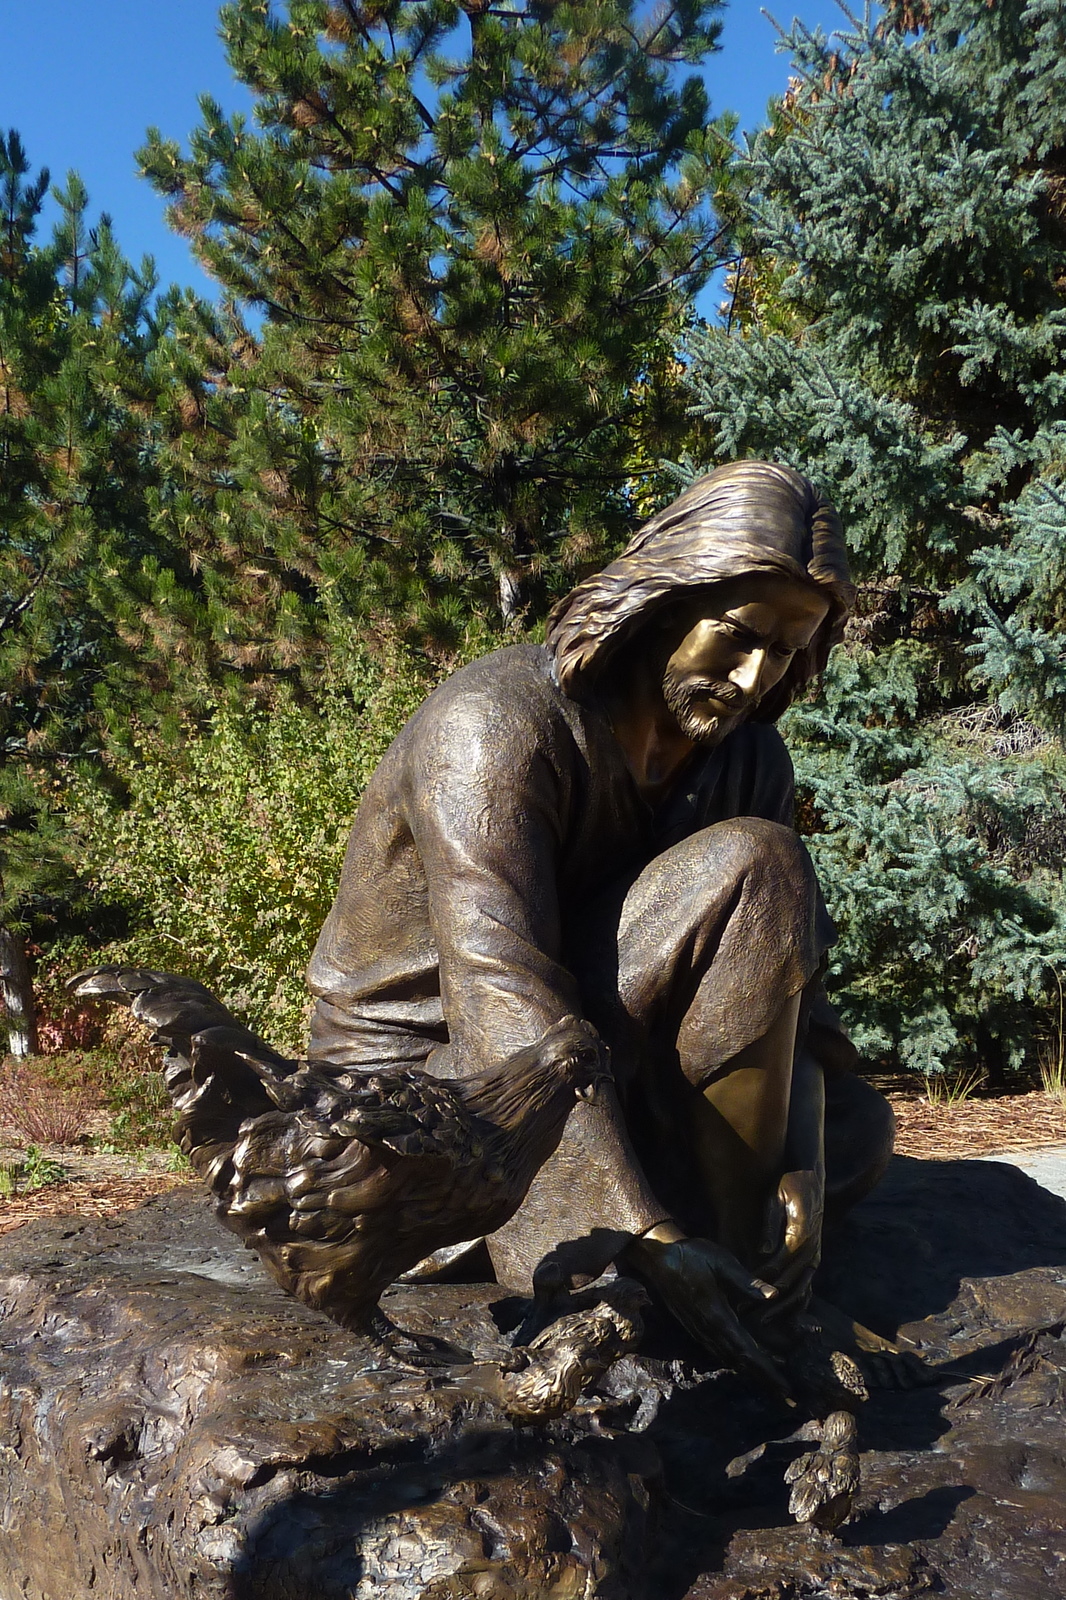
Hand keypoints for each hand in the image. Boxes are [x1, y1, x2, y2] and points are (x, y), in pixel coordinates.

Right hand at [632, 1232, 788, 1395]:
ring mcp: (700, 1330)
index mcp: (717, 1316)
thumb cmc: (692, 1255)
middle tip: (788, 1398)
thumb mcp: (721, 1262)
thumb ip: (746, 1282)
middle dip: (764, 1380)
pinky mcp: (696, 1327)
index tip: (785, 1387)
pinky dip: (738, 1362)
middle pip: (740, 1363)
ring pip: (730, 1359)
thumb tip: (773, 1295)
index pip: (746, 1351)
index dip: (767, 1370)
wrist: (658, 1257)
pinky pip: (720, 1351)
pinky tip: (747, 1363)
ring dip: (752, 1373)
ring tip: (773, 1384)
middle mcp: (708, 1329)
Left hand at [759, 1167, 823, 1320]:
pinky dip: (796, 1303)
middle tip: (747, 1316)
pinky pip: (806, 1286)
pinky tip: (783, 1316)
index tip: (742, 1297)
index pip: (778, 1268)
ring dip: (782, 1309)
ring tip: (762, 1321)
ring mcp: (815, 1256)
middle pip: (790, 1286)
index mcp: (800, 1236)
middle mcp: (811, 1250)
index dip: (760, 1285)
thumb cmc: (788, 1186)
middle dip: (769, 1304)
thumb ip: (770, 1226)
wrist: (809, 1178)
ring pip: (802, 1291)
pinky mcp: (813, 1258)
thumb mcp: (776, 1199)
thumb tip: (763, 1251)